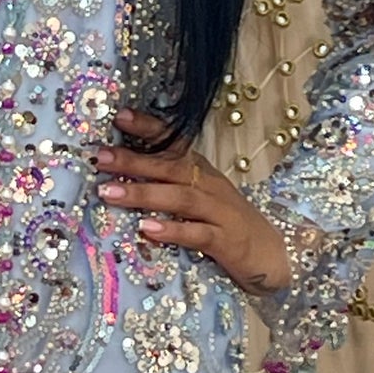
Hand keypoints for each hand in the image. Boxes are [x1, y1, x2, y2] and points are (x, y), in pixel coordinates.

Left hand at [92, 109, 292, 296]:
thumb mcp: (200, 198)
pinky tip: (148, 229)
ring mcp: (219, 212)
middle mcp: (209, 186)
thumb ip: (169, 184)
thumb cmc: (227, 225)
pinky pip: (197, 234)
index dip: (149, 128)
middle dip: (133, 160)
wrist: (273, 255)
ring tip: (109, 191)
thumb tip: (123, 174)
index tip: (120, 116)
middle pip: (170, 167)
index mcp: (201, 172)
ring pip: (179, 198)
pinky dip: (172, 231)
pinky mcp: (226, 241)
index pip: (175, 142)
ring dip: (143, 193)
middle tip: (100, 156)